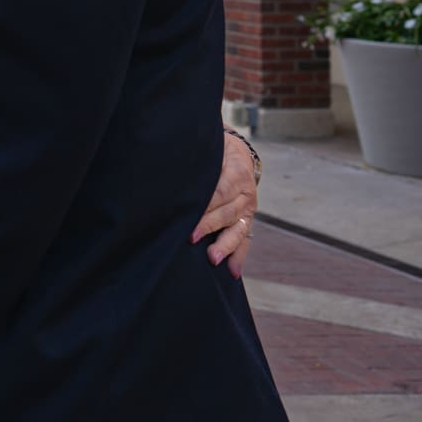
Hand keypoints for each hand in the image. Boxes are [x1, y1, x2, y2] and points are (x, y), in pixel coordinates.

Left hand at [193, 131, 258, 277]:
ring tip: (213, 259)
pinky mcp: (247, 220)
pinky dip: (239, 256)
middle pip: (227, 212)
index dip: (207, 204)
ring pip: (238, 229)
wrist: (239, 154)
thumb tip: (174, 166)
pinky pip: (245, 240)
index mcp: (237, 172)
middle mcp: (246, 193)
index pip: (221, 191)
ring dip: (225, 245)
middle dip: (209, 226)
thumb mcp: (210, 149)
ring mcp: (248, 209)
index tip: (190, 214)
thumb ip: (198, 160)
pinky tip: (233, 272)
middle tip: (192, 237)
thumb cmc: (216, 151)